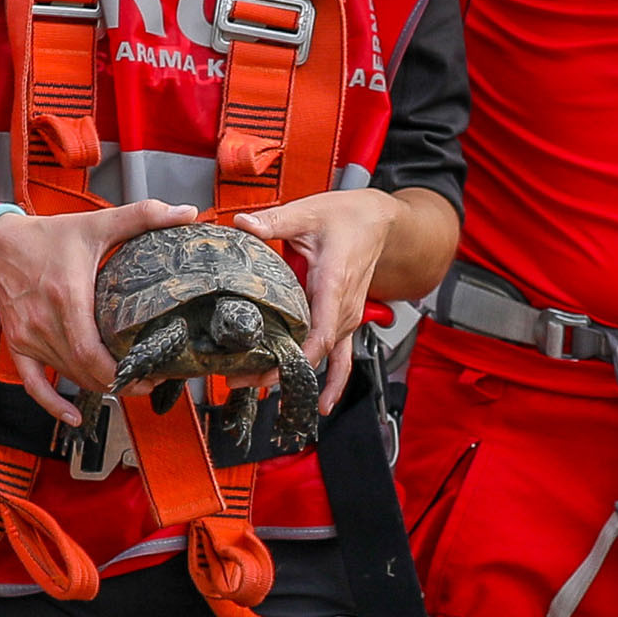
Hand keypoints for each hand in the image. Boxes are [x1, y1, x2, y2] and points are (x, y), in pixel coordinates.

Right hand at [0, 197, 191, 417]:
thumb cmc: (47, 237)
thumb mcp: (96, 224)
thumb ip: (143, 216)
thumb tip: (188, 212)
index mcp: (66, 296)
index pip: (93, 352)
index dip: (122, 372)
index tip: (151, 374)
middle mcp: (44, 321)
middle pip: (84, 370)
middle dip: (120, 382)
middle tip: (149, 382)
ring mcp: (28, 336)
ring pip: (67, 376)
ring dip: (97, 386)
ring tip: (127, 386)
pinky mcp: (17, 344)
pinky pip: (32, 383)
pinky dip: (52, 403)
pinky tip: (73, 417)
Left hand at [237, 188, 403, 405]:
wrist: (379, 220)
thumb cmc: (349, 218)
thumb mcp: (308, 213)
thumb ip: (274, 222)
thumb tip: (243, 224)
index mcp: (334, 283)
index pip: (320, 333)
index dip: (297, 356)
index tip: (269, 369)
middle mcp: (344, 308)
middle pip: (314, 352)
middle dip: (278, 370)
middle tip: (238, 377)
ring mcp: (347, 317)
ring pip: (323, 357)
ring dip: (293, 374)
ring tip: (258, 387)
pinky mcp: (345, 319)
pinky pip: (341, 357)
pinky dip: (332, 382)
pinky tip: (322, 403)